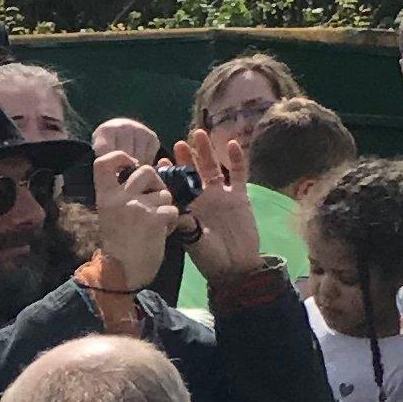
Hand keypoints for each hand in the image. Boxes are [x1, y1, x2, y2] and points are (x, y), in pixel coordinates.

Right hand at [87, 149, 183, 298]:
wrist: (122, 274)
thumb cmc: (119, 244)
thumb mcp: (112, 214)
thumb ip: (123, 195)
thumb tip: (144, 174)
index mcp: (105, 196)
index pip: (104, 163)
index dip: (120, 156)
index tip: (131, 162)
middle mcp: (119, 197)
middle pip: (146, 170)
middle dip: (157, 183)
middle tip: (154, 200)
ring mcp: (137, 207)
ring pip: (164, 192)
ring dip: (165, 206)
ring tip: (156, 223)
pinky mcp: (155, 218)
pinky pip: (172, 209)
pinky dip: (171, 221)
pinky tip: (162, 233)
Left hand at [176, 130, 262, 283]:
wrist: (237, 267)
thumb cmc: (211, 258)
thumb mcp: (194, 243)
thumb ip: (186, 226)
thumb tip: (175, 211)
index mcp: (188, 209)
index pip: (176, 187)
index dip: (169, 175)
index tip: (162, 161)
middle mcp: (203, 199)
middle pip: (193, 173)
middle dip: (186, 158)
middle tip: (179, 143)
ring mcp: (222, 195)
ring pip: (213, 168)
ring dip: (207, 152)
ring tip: (200, 134)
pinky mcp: (240, 196)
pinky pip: (238, 174)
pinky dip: (236, 159)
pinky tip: (232, 144)